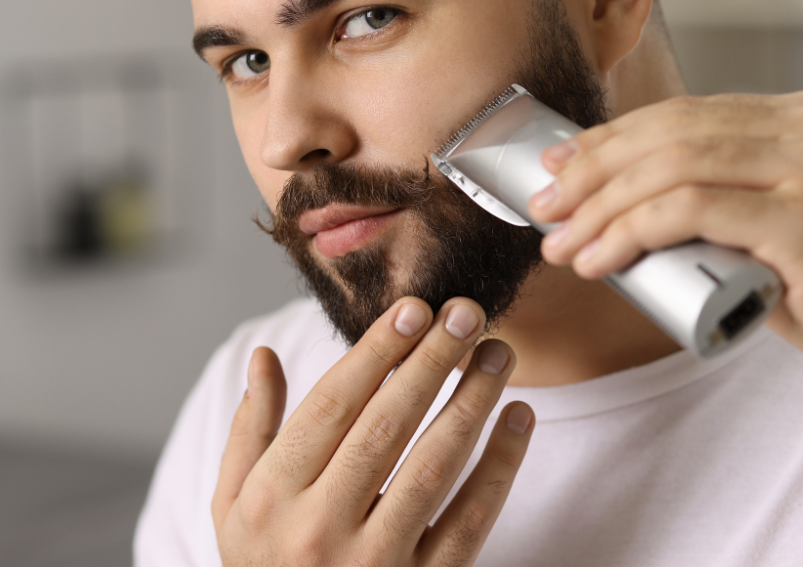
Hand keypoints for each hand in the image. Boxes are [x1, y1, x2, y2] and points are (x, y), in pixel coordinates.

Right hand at [212, 297, 534, 566]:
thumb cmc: (267, 565)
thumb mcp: (234, 507)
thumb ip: (251, 432)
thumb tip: (264, 356)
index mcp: (271, 499)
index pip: (331, 407)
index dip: (376, 352)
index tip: (413, 309)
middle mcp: (317, 531)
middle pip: (386, 426)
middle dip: (431, 362)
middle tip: (467, 311)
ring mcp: (374, 564)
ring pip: (434, 467)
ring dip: (472, 402)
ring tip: (498, 352)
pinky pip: (471, 519)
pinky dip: (501, 465)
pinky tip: (519, 417)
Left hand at [530, 92, 802, 399]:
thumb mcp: (786, 230)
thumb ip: (729, 205)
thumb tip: (637, 212)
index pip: (686, 115)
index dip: (614, 138)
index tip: (565, 168)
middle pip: (669, 131)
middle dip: (594, 168)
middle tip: (547, 205)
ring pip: (670, 166)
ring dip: (601, 205)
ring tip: (562, 242)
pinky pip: (689, 209)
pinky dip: (630, 231)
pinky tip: (599, 257)